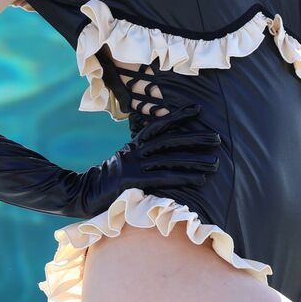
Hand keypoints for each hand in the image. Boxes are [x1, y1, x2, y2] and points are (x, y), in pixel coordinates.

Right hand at [74, 103, 220, 215]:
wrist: (83, 193)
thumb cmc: (107, 179)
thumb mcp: (124, 160)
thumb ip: (140, 152)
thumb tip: (160, 146)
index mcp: (134, 145)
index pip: (159, 125)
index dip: (178, 116)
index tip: (198, 108)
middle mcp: (136, 151)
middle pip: (170, 140)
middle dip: (195, 138)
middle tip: (217, 138)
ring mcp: (135, 165)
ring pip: (171, 159)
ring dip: (196, 160)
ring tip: (216, 162)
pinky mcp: (135, 181)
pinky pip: (164, 178)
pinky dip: (183, 177)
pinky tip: (200, 179)